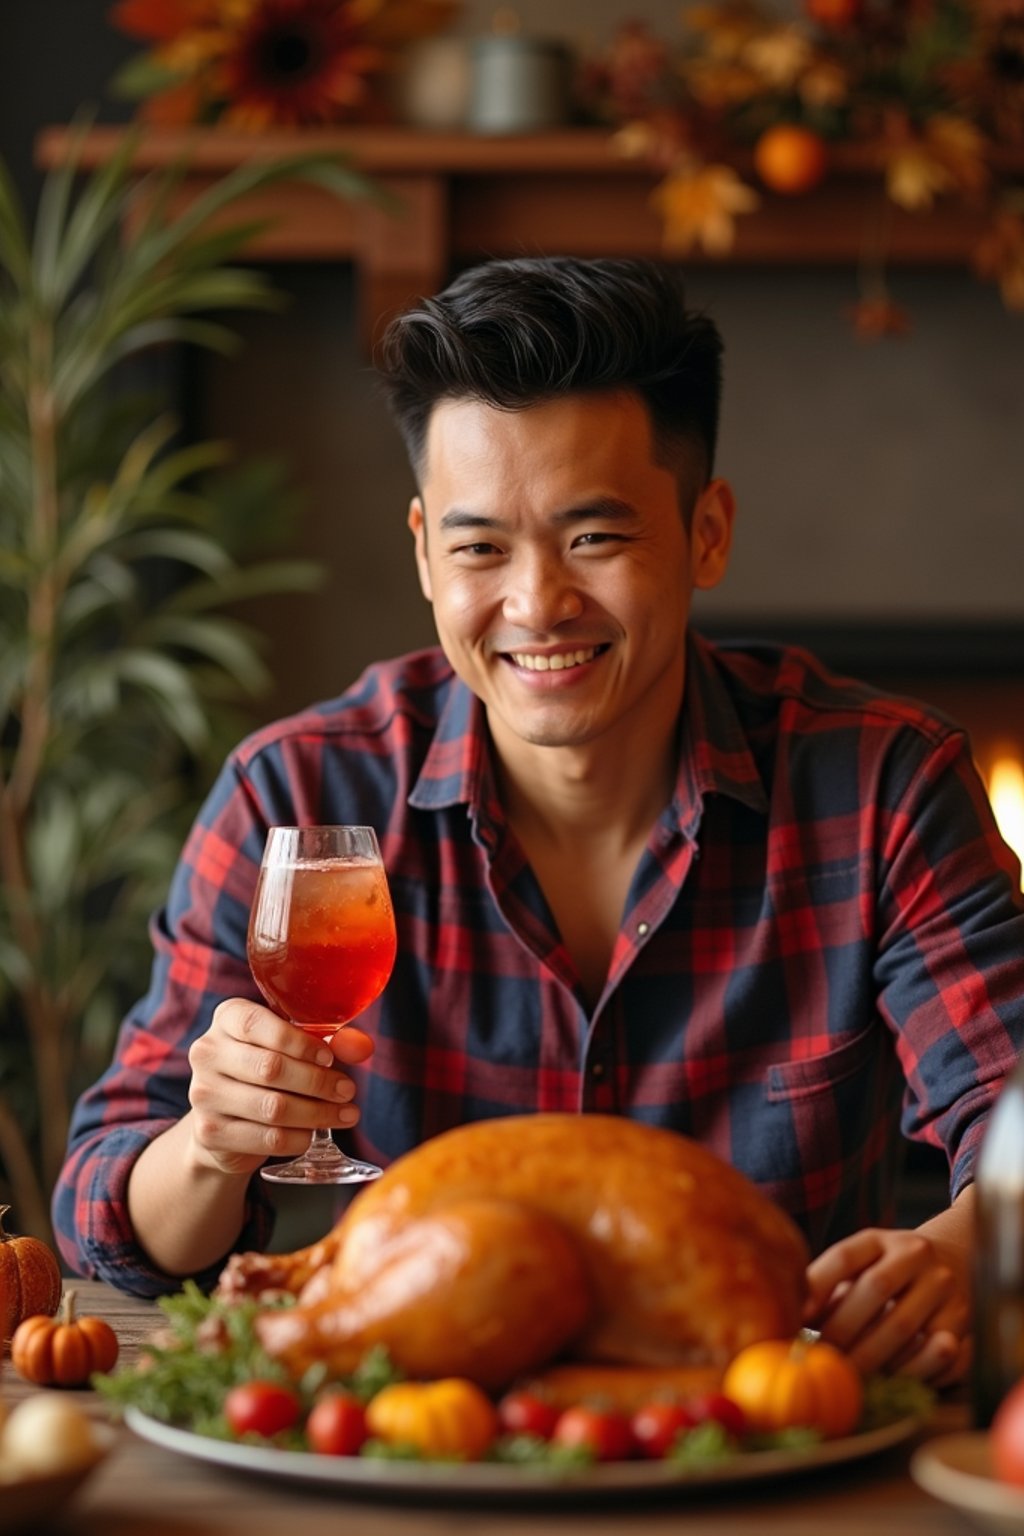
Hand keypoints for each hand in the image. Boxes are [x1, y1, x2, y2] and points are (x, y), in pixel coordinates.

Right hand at [186, 999, 373, 1176]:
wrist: (225, 1118)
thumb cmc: (266, 1070)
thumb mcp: (294, 1046)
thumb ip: (329, 1042)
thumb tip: (363, 1047)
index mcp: (227, 1018)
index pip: (258, 1024)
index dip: (300, 1043)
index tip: (329, 1058)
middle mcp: (207, 1052)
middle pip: (270, 1068)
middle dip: (318, 1082)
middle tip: (347, 1090)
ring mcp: (203, 1094)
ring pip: (273, 1107)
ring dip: (317, 1113)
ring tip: (345, 1114)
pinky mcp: (210, 1132)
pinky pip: (267, 1138)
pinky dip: (299, 1138)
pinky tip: (312, 1134)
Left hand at [804, 1227, 970, 1388]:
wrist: (957, 1262)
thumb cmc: (890, 1273)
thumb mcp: (860, 1266)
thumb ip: (829, 1286)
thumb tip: (793, 1316)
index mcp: (882, 1239)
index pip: (844, 1256)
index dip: (817, 1286)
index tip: (796, 1317)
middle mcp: (918, 1255)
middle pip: (876, 1288)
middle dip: (843, 1328)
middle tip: (822, 1356)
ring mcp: (946, 1286)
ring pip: (906, 1325)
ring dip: (872, 1356)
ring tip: (847, 1375)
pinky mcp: (966, 1320)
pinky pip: (936, 1353)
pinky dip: (908, 1370)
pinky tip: (889, 1380)